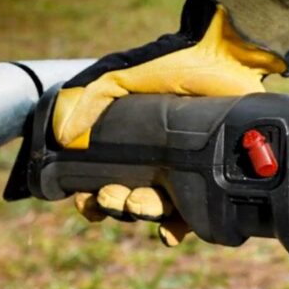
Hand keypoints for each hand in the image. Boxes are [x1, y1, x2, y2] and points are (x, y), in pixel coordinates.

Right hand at [53, 0, 288, 244]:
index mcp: (131, 138)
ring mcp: (184, 167)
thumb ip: (92, 97)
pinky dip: (176, 229)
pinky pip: (193, 214)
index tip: (83, 199)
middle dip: (114, 204)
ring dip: (141, 214)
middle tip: (113, 196)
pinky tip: (167, 231)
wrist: (226, 56)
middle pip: (126, 198)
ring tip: (140, 203)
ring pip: (156, 208)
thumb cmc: (175, 62)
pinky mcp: (210, 174)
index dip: (89, 195)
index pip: (102, 176)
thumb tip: (61, 136)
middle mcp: (155, 156)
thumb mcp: (124, 74)